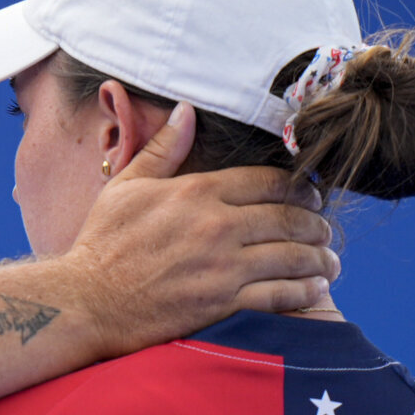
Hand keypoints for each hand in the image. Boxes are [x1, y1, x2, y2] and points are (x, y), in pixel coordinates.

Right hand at [60, 103, 336, 356]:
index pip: (268, 182)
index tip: (309, 196)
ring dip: (319, 259)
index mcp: (198, 192)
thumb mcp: (126, 187)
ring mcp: (223, 266)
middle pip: (289, 218)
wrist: (85, 301)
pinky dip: (304, 291)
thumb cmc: (101, 243)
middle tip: (325, 230)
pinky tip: (316, 290)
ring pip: (292, 256)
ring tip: (329, 262)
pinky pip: (279, 294)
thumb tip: (185, 110)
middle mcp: (217, 226)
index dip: (299, 188)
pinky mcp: (222, 303)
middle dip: (316, 224)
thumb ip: (163, 149)